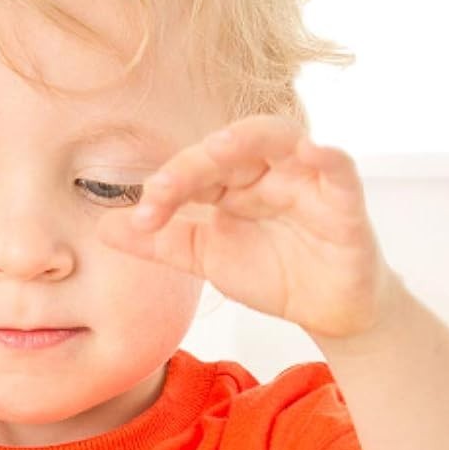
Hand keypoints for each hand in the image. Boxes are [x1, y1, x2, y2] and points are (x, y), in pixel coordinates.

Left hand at [97, 114, 401, 340]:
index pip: (194, 167)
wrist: (326, 311)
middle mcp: (268, 169)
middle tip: (164, 189)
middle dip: (194, 163)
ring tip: (218, 149)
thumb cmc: (273, 270)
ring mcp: (307, 180)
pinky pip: (340, 168)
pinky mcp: (346, 201)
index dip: (166, 186)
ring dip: (248, 139)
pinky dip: (327, 156)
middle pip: (230, 146)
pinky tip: (311, 151)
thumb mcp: (205, 257)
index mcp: (232, 179)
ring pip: (281, 138)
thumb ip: (158, 241)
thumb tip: (102, 227)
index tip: (142, 217)